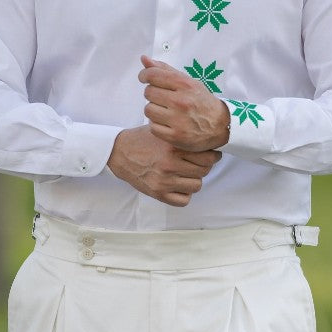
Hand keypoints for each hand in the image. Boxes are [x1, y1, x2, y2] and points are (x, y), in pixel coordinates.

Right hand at [107, 125, 221, 206]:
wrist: (119, 152)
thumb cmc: (143, 140)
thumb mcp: (163, 132)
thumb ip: (183, 137)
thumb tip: (207, 140)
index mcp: (173, 146)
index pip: (207, 156)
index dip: (212, 155)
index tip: (211, 154)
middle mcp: (170, 164)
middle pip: (204, 171)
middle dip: (204, 167)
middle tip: (198, 163)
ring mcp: (164, 180)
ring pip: (197, 186)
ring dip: (194, 180)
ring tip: (187, 173)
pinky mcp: (158, 193)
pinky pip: (184, 200)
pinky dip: (184, 193)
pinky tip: (179, 184)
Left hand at [139, 55, 230, 152]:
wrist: (221, 126)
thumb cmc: (201, 101)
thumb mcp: (188, 82)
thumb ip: (165, 70)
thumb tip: (144, 59)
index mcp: (185, 85)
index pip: (153, 75)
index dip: (144, 75)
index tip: (144, 77)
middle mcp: (181, 102)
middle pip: (148, 92)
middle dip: (153, 93)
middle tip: (163, 97)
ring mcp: (178, 120)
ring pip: (148, 110)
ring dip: (154, 110)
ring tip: (165, 111)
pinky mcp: (175, 137)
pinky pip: (152, 127)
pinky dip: (157, 125)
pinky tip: (167, 123)